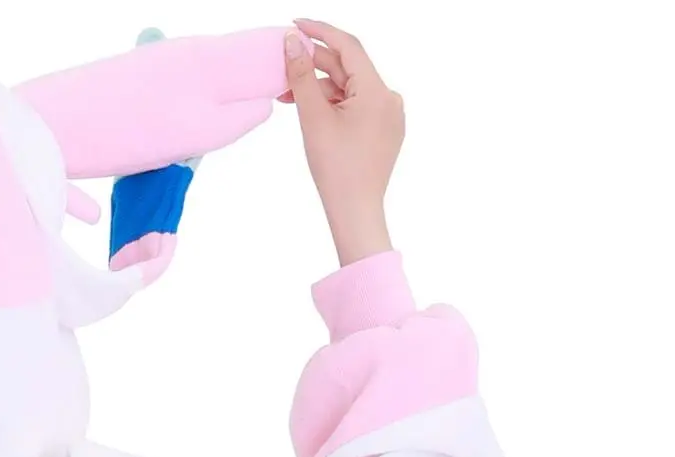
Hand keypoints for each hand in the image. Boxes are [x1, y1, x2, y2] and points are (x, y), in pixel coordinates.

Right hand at [282, 22, 403, 265]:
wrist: (355, 214)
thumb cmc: (336, 171)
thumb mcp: (313, 118)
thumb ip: (302, 75)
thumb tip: (291, 42)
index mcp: (378, 91)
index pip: (347, 46)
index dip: (320, 32)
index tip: (296, 25)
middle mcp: (390, 99)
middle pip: (348, 70)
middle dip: (315, 67)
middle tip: (283, 68)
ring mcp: (389, 116)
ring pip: (350, 90)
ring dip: (321, 90)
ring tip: (290, 98)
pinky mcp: (384, 132)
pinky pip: (357, 108)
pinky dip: (334, 106)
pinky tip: (313, 113)